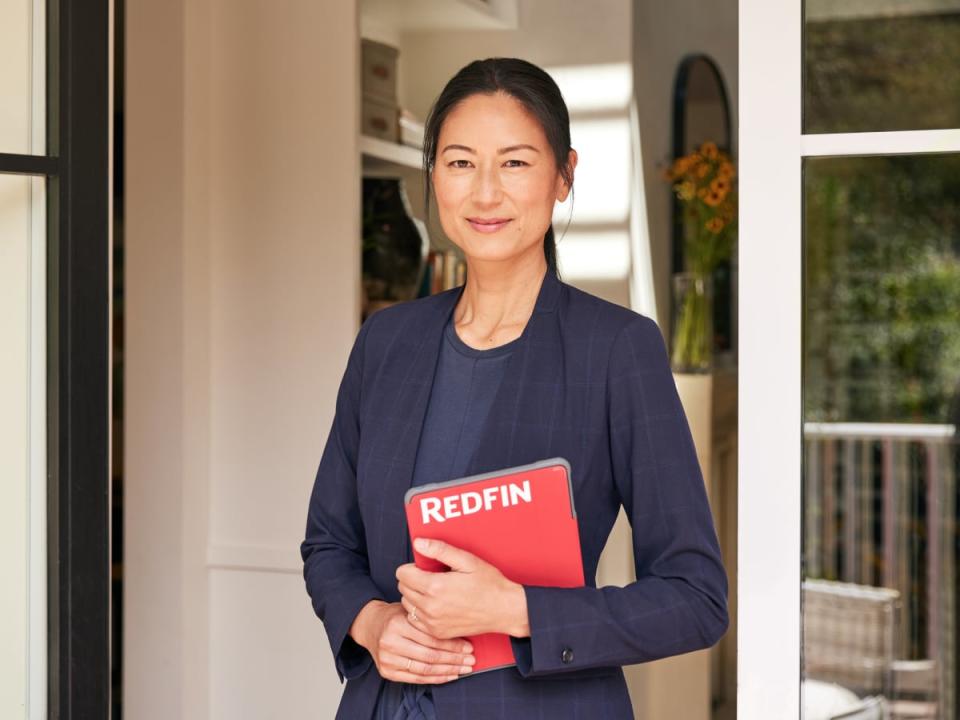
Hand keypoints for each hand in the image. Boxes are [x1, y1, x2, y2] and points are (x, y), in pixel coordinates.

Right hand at [356, 601, 475, 683]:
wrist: (370, 625)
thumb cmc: (395, 616)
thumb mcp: (410, 610)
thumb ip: (428, 620)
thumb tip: (460, 628)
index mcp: (397, 623)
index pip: (431, 638)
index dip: (452, 644)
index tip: (468, 646)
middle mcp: (390, 642)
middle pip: (430, 655)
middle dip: (454, 659)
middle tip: (470, 659)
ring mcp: (387, 659)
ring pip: (425, 669)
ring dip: (448, 670)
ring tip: (463, 669)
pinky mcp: (387, 672)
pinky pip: (416, 678)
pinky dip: (435, 679)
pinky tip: (449, 675)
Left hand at [396, 537, 527, 638]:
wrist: (504, 610)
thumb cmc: (489, 584)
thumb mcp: (467, 560)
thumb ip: (440, 550)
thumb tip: (418, 543)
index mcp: (435, 587)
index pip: (402, 574)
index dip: (412, 566)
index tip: (425, 567)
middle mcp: (430, 607)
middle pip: (403, 588)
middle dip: (413, 579)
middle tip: (432, 577)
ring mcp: (432, 622)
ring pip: (407, 604)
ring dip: (415, 595)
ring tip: (435, 591)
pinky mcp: (437, 632)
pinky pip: (416, 619)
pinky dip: (421, 611)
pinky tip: (437, 605)